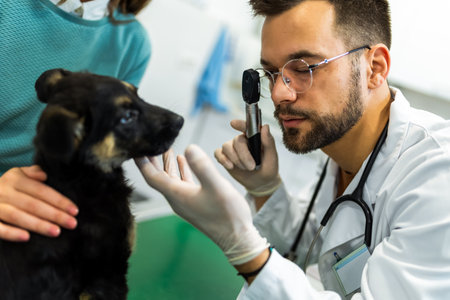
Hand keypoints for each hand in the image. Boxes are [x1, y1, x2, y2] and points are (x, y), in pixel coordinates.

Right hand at [0, 166, 77, 241]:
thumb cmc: (5, 188)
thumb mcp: (16, 175)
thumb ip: (31, 173)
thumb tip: (44, 175)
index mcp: (14, 179)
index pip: (41, 190)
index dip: (59, 200)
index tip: (74, 210)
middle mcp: (3, 191)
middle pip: (33, 204)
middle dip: (54, 214)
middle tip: (72, 223)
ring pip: (17, 216)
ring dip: (38, 224)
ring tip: (56, 231)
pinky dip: (11, 233)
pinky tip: (27, 238)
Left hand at [135, 146, 268, 264]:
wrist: (237, 239)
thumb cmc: (228, 215)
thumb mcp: (217, 187)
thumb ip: (202, 167)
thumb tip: (188, 147)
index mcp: (176, 194)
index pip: (151, 176)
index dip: (142, 161)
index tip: (134, 148)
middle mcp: (177, 198)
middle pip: (157, 177)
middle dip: (151, 160)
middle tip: (146, 144)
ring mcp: (185, 201)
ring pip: (169, 179)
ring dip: (166, 164)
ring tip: (165, 148)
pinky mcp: (195, 202)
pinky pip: (181, 183)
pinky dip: (180, 170)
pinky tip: (183, 161)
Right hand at [214, 120, 280, 196]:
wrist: (261, 182)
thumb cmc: (268, 167)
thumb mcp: (272, 156)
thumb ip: (269, 141)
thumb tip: (265, 127)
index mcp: (254, 137)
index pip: (246, 126)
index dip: (240, 124)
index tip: (233, 123)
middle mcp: (242, 140)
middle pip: (236, 141)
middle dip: (243, 155)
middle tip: (252, 167)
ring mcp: (232, 148)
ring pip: (226, 147)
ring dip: (236, 159)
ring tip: (245, 169)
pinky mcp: (224, 157)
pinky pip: (218, 153)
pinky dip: (223, 159)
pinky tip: (230, 166)